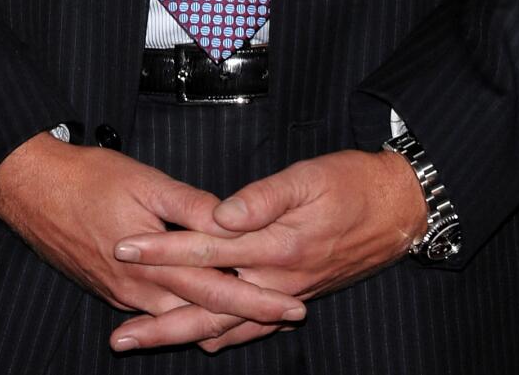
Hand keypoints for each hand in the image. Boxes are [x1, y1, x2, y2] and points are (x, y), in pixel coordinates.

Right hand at [0, 134, 306, 349]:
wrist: (32, 189)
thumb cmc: (89, 178)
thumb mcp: (147, 181)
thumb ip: (192, 206)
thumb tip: (231, 221)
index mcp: (153, 264)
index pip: (216, 290)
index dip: (256, 299)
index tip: (290, 304)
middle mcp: (139, 291)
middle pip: (202, 313)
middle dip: (246, 317)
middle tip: (288, 316)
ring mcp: (122, 296)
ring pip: (178, 319)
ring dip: (216, 319)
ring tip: (254, 318)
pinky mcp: (110, 290)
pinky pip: (154, 313)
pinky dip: (183, 315)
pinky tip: (200, 314)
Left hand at [112, 149, 426, 352]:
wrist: (399, 209)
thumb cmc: (353, 183)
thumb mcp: (310, 176)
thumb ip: (263, 197)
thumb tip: (221, 215)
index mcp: (276, 245)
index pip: (206, 250)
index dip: (163, 250)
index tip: (125, 249)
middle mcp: (277, 280)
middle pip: (209, 308)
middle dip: (160, 322)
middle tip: (118, 337)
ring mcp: (286, 294)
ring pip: (227, 326)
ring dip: (184, 336)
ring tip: (145, 342)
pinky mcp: (296, 296)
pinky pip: (253, 328)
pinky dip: (225, 336)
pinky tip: (203, 340)